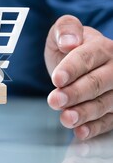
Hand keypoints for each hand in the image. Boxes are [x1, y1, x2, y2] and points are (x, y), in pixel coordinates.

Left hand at [45, 15, 112, 139]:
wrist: (79, 62)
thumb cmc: (70, 46)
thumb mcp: (63, 31)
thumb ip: (65, 29)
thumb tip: (68, 41)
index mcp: (102, 47)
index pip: (87, 58)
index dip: (72, 68)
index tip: (56, 79)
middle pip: (96, 83)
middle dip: (75, 93)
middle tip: (54, 100)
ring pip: (104, 103)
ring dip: (85, 113)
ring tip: (66, 119)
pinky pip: (108, 121)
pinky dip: (94, 129)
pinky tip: (80, 133)